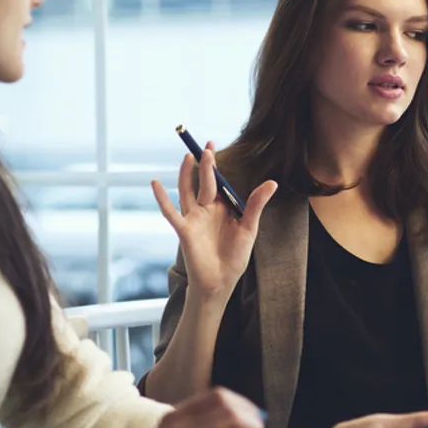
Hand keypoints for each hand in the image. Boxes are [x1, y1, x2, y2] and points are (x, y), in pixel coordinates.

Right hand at [152, 144, 276, 297]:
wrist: (221, 281)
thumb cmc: (234, 257)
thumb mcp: (249, 227)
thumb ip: (256, 204)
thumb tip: (272, 182)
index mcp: (221, 208)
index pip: (217, 181)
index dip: (215, 165)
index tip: (212, 146)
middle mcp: (205, 210)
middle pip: (204, 182)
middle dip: (205, 164)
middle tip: (207, 146)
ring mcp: (193, 218)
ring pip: (187, 191)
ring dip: (186, 174)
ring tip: (187, 156)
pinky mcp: (184, 230)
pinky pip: (170, 212)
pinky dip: (162, 198)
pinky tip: (155, 183)